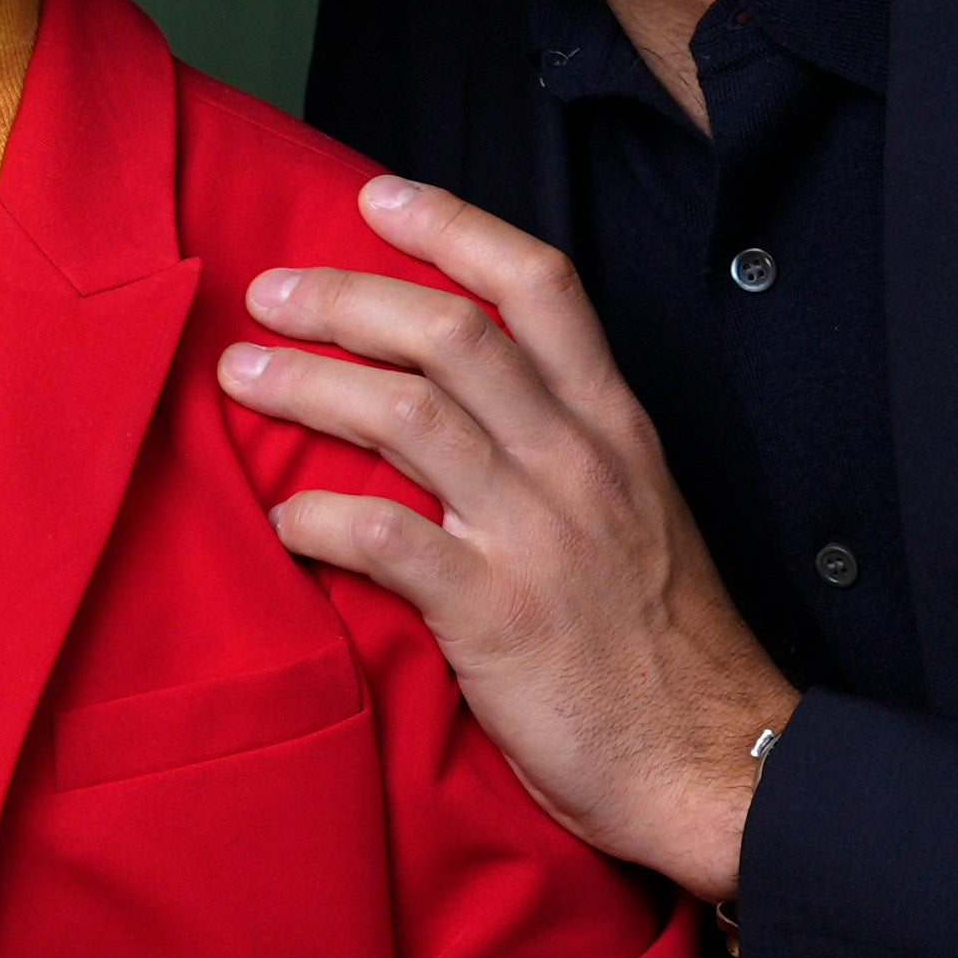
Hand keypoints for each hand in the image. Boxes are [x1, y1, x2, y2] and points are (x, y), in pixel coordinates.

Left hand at [222, 173, 792, 903]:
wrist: (717, 761)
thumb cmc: (660, 650)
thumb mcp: (634, 518)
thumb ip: (557, 454)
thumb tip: (456, 406)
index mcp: (615, 428)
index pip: (538, 285)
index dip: (452, 226)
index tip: (374, 197)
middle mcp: (577, 461)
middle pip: (450, 332)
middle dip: (345, 297)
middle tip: (268, 294)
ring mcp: (538, 535)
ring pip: (407, 414)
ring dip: (308, 384)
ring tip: (241, 376)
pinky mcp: (497, 615)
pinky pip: (386, 539)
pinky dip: (318, 516)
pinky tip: (281, 517)